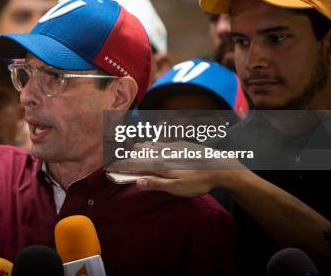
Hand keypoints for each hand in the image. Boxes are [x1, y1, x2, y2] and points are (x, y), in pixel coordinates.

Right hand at [107, 141, 243, 196]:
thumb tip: (136, 181)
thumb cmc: (198, 181)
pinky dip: (153, 148)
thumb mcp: (177, 188)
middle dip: (129, 155)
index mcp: (158, 163)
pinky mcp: (180, 143)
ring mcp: (171, 145)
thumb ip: (155, 183)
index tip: (109, 167)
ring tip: (138, 158)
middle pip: (138, 148)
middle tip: (125, 164)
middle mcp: (162, 150)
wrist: (221, 167)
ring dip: (140, 150)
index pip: (133, 163)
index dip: (120, 165)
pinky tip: (158, 153)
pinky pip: (160, 143)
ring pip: (148, 144)